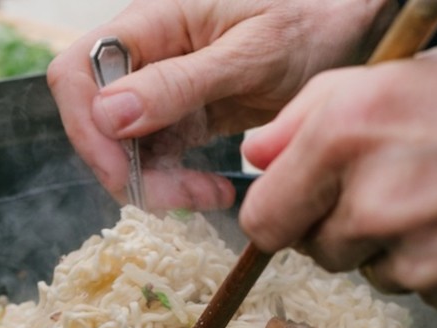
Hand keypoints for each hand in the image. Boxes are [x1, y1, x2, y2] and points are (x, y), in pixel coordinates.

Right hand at [47, 0, 393, 208]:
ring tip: (207, 198)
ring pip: (123, 147)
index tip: (120, 170)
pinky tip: (214, 192)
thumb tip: (107, 114)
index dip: (84, 127)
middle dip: (122, 168)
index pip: (76, 74)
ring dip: (154, 184)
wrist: (360, 27)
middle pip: (94, 119)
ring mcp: (163, 86)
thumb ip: (178, 83)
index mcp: (153, 21)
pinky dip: (177, 184)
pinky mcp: (184, 114)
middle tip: (175, 200)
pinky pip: (157, 157)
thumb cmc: (315, 18)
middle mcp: (147, 53)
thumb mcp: (252, 52)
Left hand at [240, 19, 436, 327]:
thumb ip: (312, 114)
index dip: (285, 211)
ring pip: (381, 274)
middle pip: (321, 251)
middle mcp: (378, 206)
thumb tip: (255, 155)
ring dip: (407, 247)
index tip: (307, 201)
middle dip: (350, 223)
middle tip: (414, 181)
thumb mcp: (412, 70)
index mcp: (348, 137)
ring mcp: (428, 266)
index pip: (264, 220)